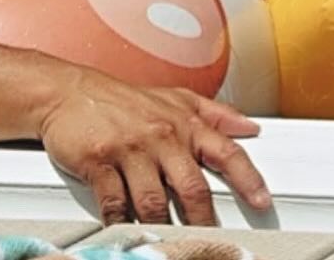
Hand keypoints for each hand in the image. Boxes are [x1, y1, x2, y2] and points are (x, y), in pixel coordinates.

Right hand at [37, 70, 270, 223]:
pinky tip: (127, 230)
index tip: (262, 201)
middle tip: (210, 239)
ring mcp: (131, 149)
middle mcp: (163, 135)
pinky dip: (122, 223)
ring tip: (168, 240)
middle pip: (192, 187)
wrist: (72, 93)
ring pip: (155, 202)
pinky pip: (115, 204)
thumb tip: (250, 128)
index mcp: (185, 122)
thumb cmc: (127, 101)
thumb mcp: (177, 98)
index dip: (248, 178)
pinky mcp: (100, 162)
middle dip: (203, 219)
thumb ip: (216, 114)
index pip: (226, 151)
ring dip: (162, 226)